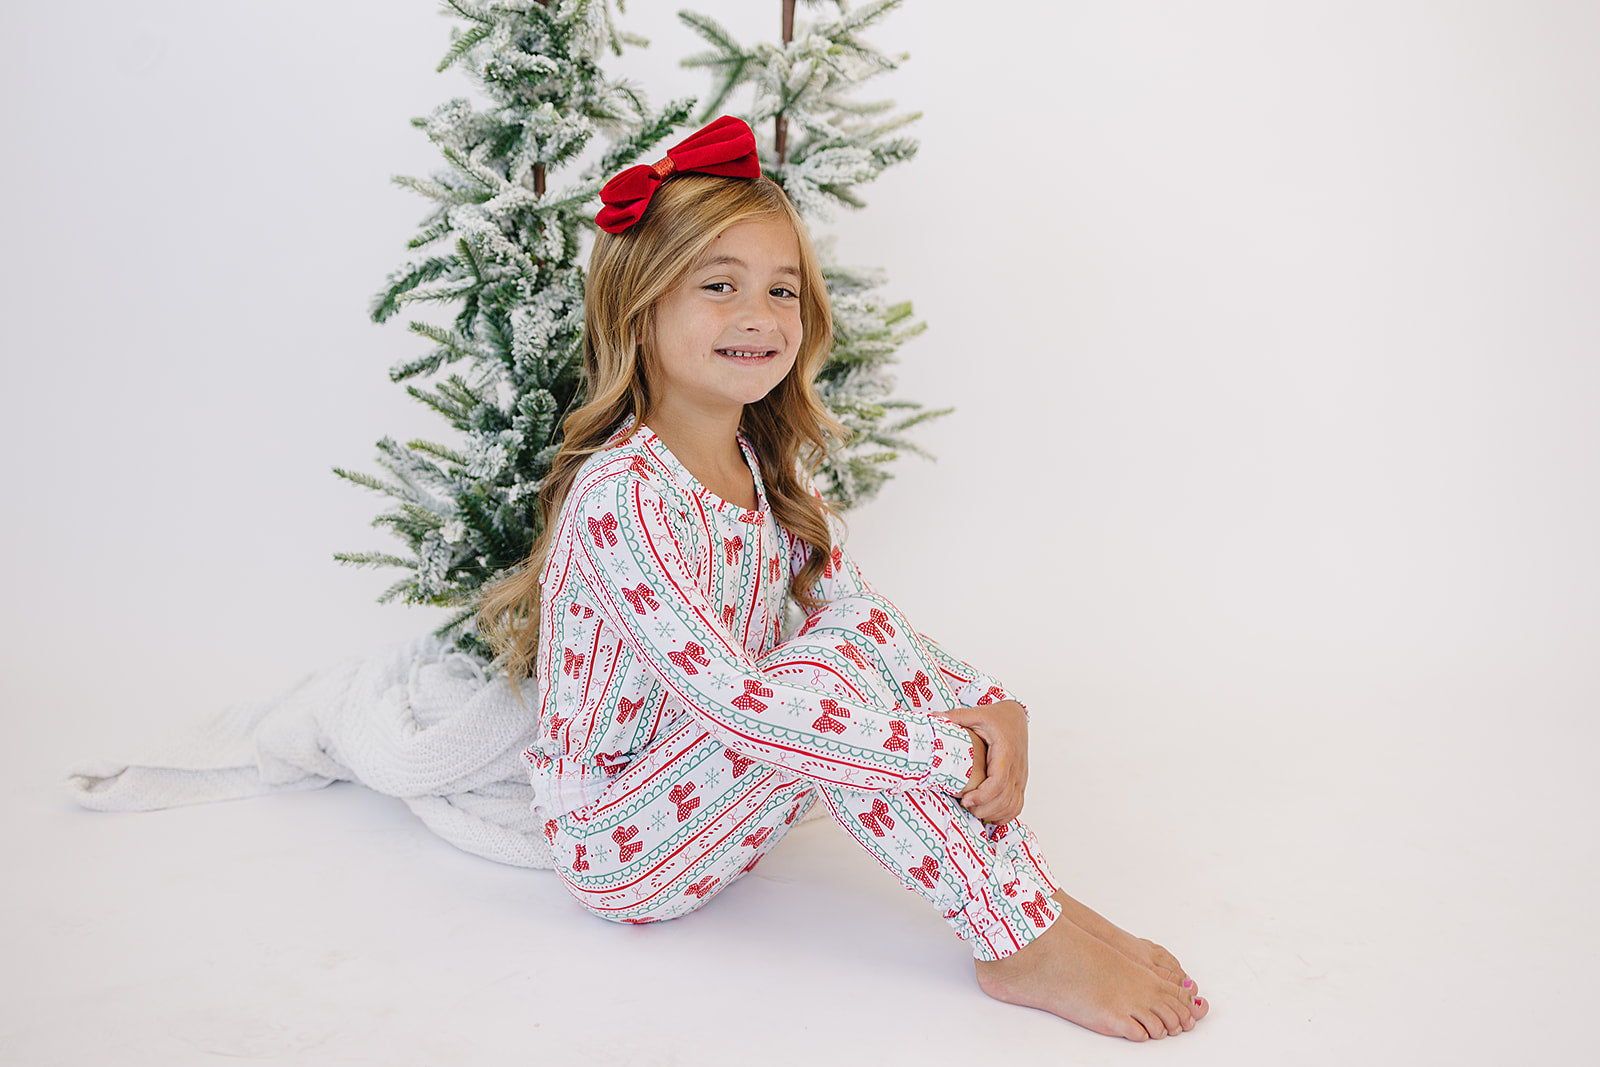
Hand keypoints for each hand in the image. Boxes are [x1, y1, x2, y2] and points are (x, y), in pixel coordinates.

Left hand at [936, 700, 1027, 823]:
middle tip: (965, 806)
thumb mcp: (977, 714)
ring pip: (1013, 805)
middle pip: (1005, 798)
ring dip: (994, 814)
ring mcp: (1020, 776)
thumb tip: (933, 717)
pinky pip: (1018, 805)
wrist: (1016, 718)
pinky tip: (988, 814)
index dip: (983, 796)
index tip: (965, 800)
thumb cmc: (996, 718)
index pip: (999, 781)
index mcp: (1005, 752)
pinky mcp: (1021, 782)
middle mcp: (1016, 767)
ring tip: (974, 811)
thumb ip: (957, 716)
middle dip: (984, 809)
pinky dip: (1005, 815)